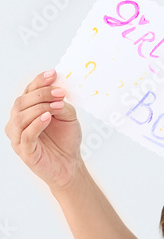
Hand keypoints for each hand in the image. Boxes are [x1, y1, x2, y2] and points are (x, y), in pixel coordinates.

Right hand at [5, 70, 84, 192]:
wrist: (70, 164)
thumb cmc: (66, 140)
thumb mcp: (67, 116)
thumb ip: (61, 103)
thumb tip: (58, 91)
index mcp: (27, 111)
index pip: (28, 91)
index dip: (39, 81)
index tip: (53, 74)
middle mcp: (18, 122)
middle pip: (22, 102)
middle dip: (42, 94)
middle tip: (60, 93)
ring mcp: (18, 137)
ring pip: (21, 116)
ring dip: (40, 107)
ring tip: (57, 106)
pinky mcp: (24, 151)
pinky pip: (26, 135)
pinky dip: (36, 124)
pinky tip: (48, 117)